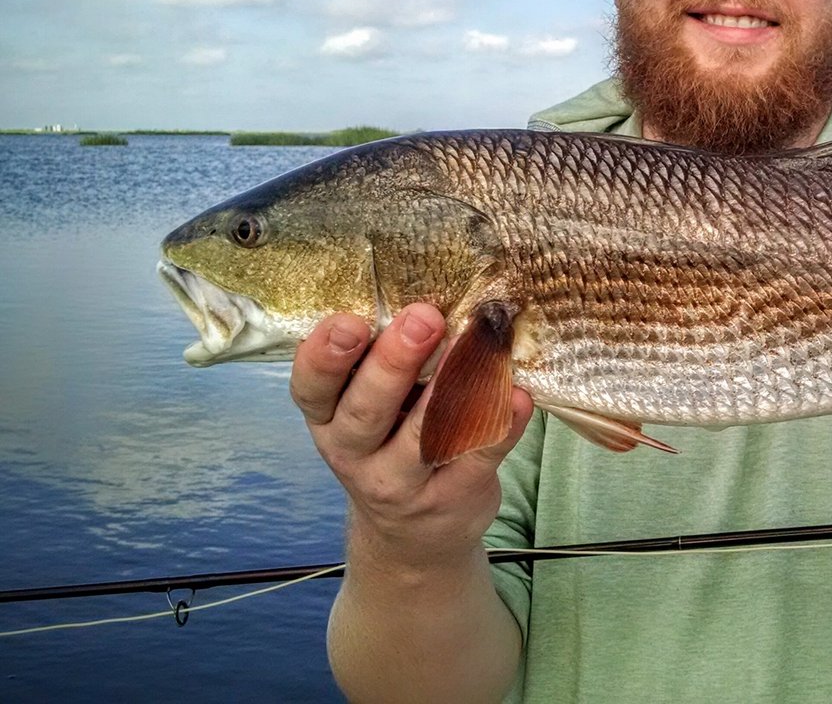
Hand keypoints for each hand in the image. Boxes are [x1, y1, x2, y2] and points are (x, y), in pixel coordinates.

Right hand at [290, 303, 534, 573]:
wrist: (413, 537)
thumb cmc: (390, 446)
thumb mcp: (366, 412)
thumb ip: (380, 365)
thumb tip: (425, 297)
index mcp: (328, 421)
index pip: (311, 391)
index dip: (324, 357)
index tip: (347, 322)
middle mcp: (357, 455)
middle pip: (366, 413)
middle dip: (393, 364)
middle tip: (423, 318)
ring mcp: (405, 483)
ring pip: (424, 438)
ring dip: (451, 390)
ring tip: (473, 346)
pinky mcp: (455, 495)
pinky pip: (479, 457)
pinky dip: (501, 424)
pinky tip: (517, 395)